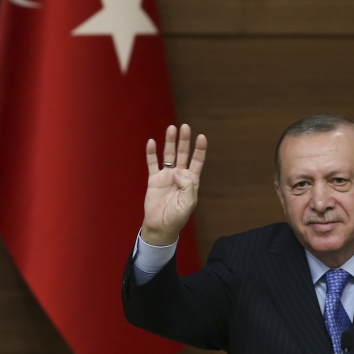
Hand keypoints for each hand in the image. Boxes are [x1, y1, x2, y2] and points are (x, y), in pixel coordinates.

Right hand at [141, 124, 205, 245]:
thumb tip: (179, 171)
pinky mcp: (154, 179)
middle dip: (184, 141)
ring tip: (171, 128)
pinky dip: (152, 153)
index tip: (201, 137)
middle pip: (183, 154)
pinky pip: (152, 163)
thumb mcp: (188, 202)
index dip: (200, 149)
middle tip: (185, 127)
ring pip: (169, 155)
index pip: (197, 161)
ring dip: (170, 142)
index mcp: (191, 181)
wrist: (161, 226)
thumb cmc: (177, 216)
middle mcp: (180, 175)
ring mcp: (166, 176)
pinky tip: (152, 142)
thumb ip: (187, 186)